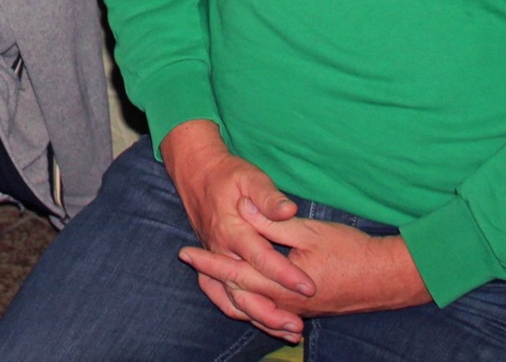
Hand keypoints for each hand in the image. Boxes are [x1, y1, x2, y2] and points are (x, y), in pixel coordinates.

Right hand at [162, 121, 311, 339]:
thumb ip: (268, 197)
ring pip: (232, 298)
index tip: (308, 286)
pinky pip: (223, 296)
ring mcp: (215, 259)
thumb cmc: (229, 175)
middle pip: (245, 288)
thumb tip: (288, 210)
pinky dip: (241, 312)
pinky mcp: (214, 264)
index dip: (285, 273)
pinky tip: (264, 321)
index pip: (260, 258)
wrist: (197, 174)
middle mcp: (220, 250)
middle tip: (299, 325)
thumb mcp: (250, 177)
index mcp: (231, 229)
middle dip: (272, 309)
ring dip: (259, 317)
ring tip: (287, 331)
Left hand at [180, 202, 429, 320]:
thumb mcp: (310, 230)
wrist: (385, 278)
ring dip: (228, 295)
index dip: (209, 261)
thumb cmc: (350, 250)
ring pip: (252, 308)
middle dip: (212, 277)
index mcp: (281, 282)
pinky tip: (245, 302)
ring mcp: (295, 311)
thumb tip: (245, 208)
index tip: (186, 251)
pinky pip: (270, 315)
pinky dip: (251, 309)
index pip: (235, 272)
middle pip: (238, 293)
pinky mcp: (305, 312)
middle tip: (189, 262)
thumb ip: (274, 222)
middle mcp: (284, 303)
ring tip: (208, 281)